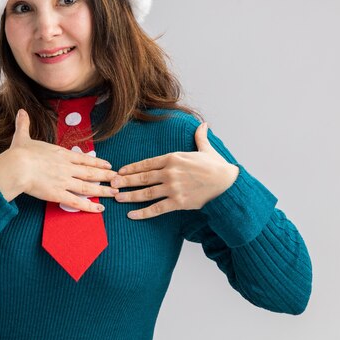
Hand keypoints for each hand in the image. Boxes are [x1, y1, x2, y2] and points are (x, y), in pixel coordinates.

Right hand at [0, 109, 119, 211]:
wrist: (17, 166)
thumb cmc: (19, 153)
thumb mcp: (23, 136)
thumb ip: (24, 124)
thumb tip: (21, 111)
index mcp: (60, 154)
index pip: (83, 159)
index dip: (97, 162)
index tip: (108, 164)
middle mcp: (66, 168)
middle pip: (90, 172)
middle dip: (106, 176)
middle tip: (119, 178)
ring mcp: (64, 181)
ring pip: (88, 187)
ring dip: (103, 190)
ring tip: (115, 193)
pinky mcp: (58, 194)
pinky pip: (77, 202)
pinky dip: (89, 206)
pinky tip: (100, 209)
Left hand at [111, 122, 238, 219]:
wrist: (228, 184)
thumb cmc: (217, 166)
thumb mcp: (206, 149)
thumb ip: (200, 137)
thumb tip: (203, 124)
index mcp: (173, 158)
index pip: (146, 162)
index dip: (131, 167)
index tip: (120, 171)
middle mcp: (170, 172)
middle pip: (142, 177)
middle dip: (124, 181)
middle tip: (111, 184)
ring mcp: (173, 188)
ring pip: (146, 193)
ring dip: (129, 196)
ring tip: (117, 198)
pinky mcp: (178, 202)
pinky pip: (157, 209)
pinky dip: (143, 213)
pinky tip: (131, 215)